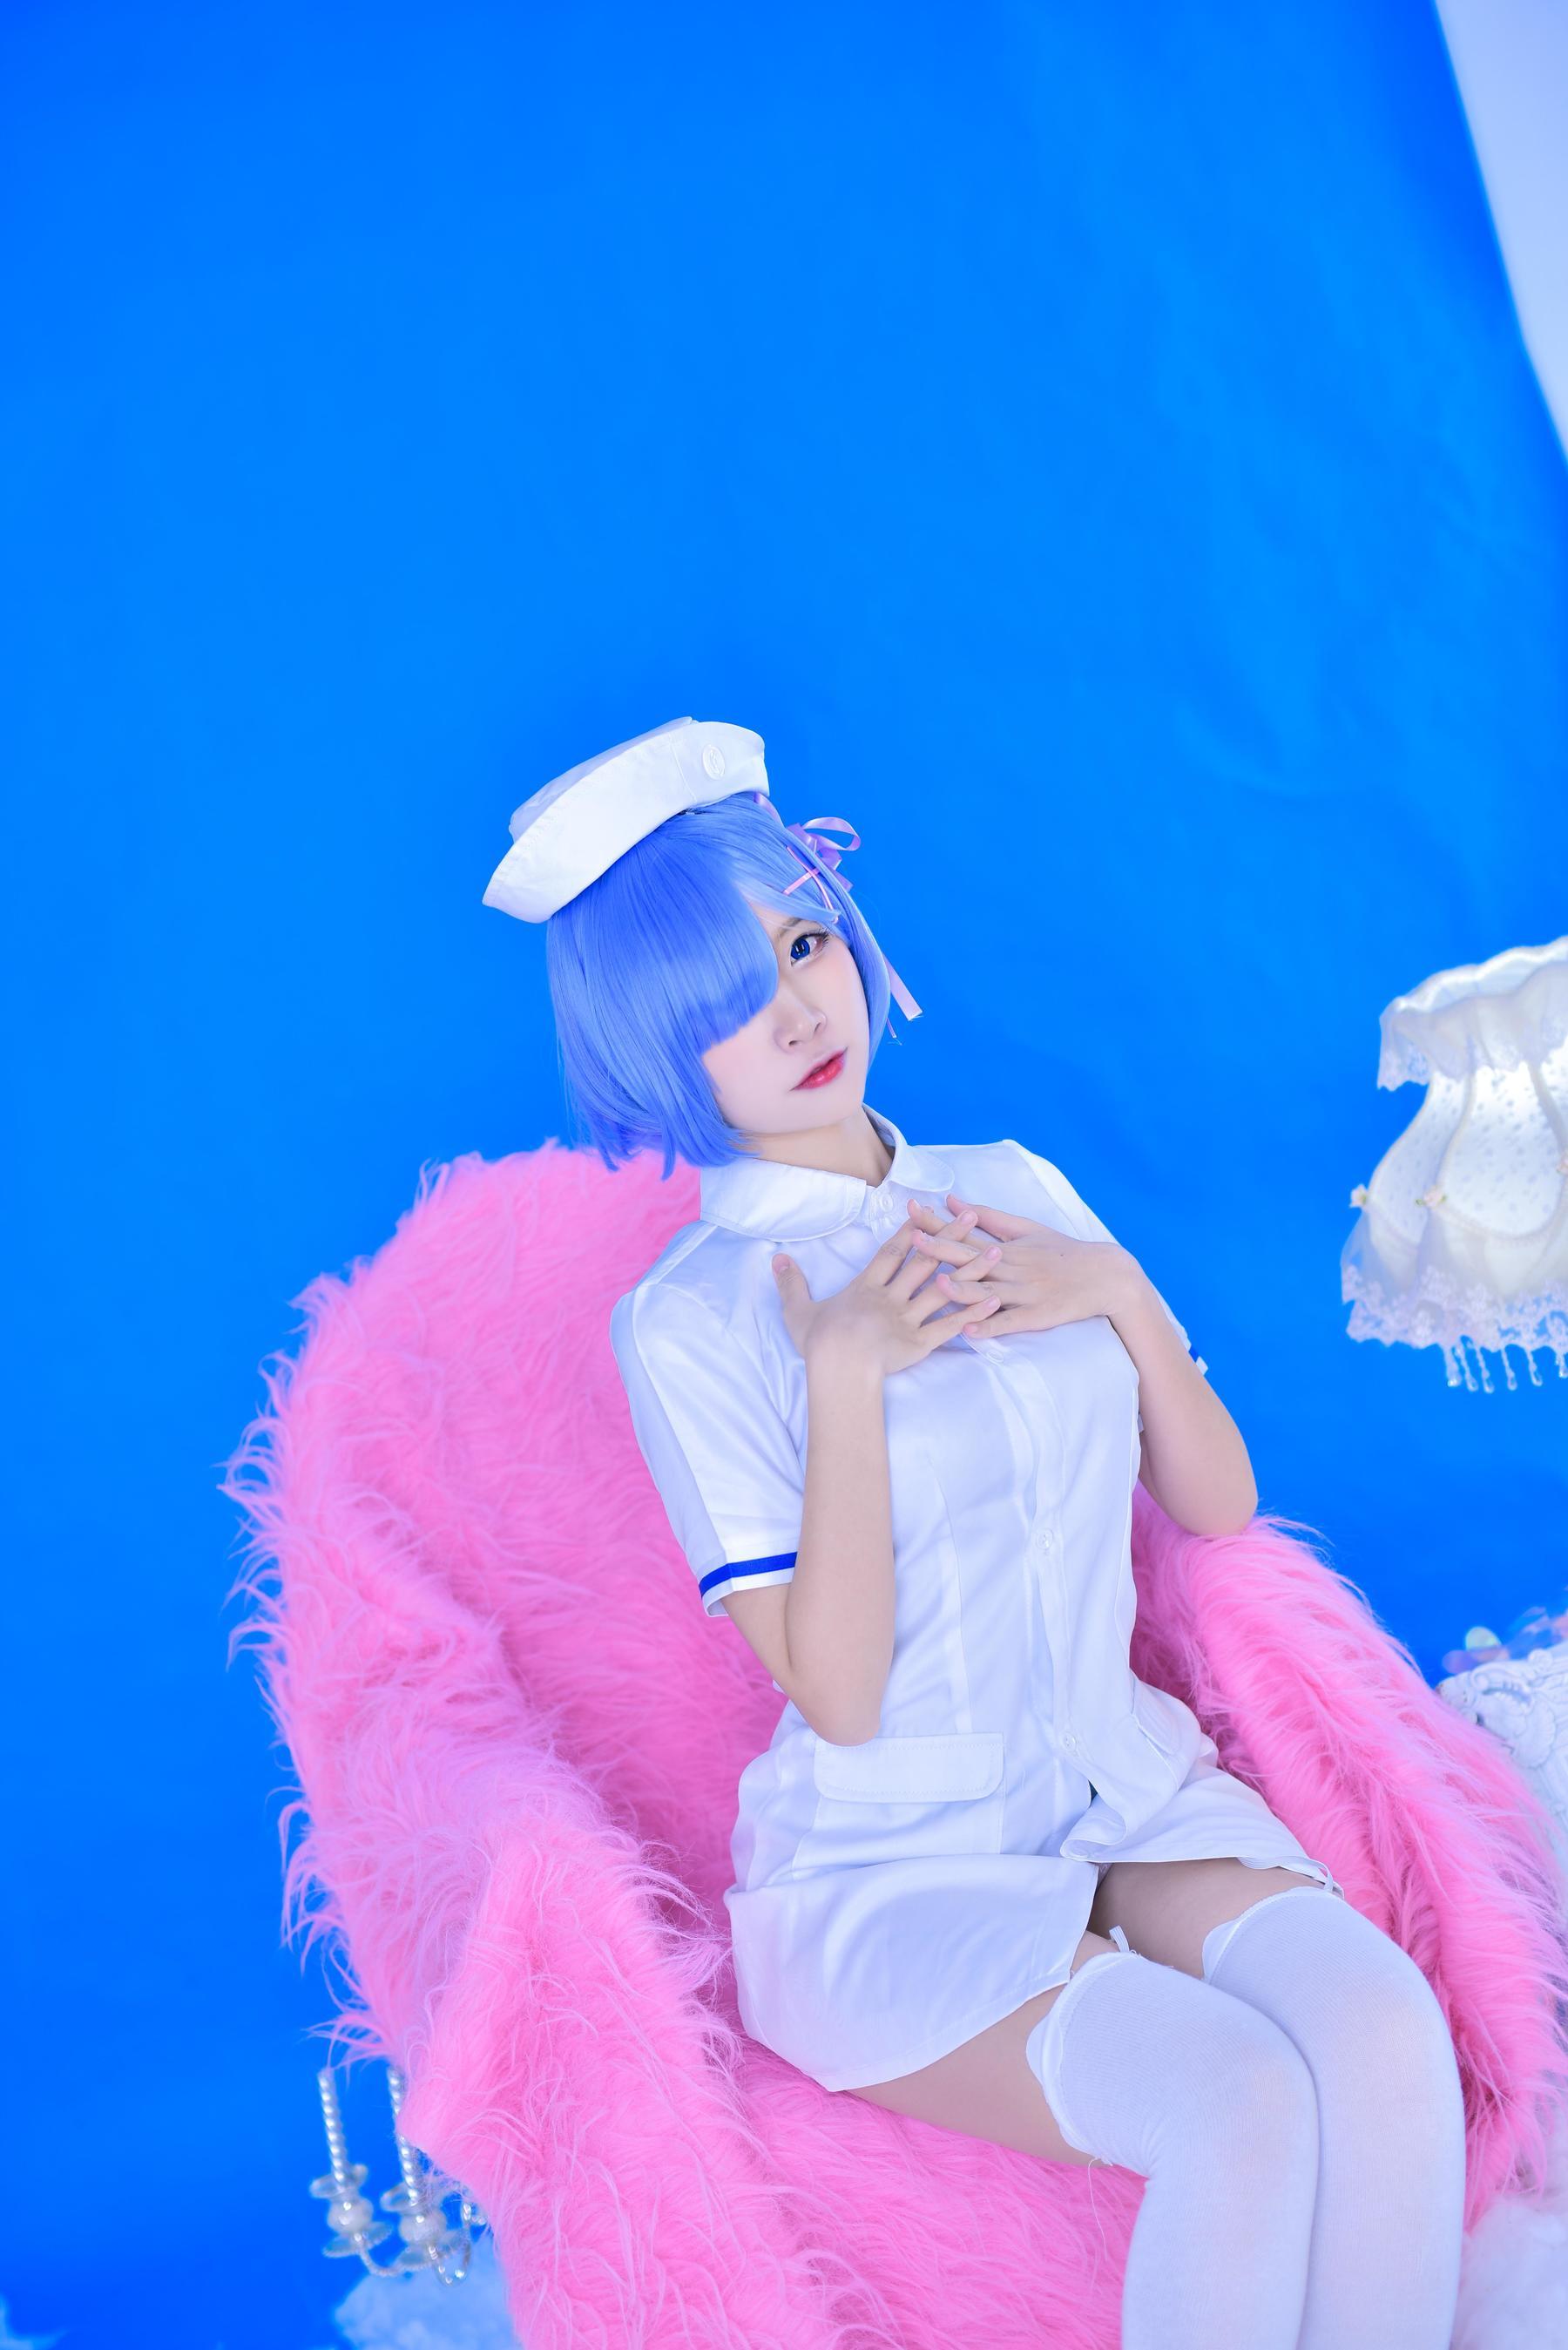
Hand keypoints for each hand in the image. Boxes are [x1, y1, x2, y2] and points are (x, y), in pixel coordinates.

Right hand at [772, 1216, 1002, 1377]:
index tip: (926, 1211)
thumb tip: (776, 1258)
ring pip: (945, 1289)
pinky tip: (994, 1301)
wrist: (837, 1370)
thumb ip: (791, 1284)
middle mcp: (891, 1297)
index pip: (891, 1253)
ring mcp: (908, 1319)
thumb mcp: (798, 1311)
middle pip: (925, 1262)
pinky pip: (951, 1326)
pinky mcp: (921, 1343)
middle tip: (971, 1217)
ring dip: (971, 1270)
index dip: (910, 1231)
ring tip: (996, 1253)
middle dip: (949, 1238)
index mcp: (866, 1287)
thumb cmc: (818, 1343)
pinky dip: (974, 1314)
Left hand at [904, 1194, 1133, 1338]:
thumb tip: (953, 1200)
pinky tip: (970, 1329)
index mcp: (1006, 1247)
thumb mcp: (1027, 1229)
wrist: (1105, 1275)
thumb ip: (988, 1217)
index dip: (938, 1224)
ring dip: (963, 1289)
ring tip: (938, 1285)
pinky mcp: (1037, 1316)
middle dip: (941, 1248)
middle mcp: (1012, 1268)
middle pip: (971, 1259)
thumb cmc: (1062, 1251)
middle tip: (913, 1239)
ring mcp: (1024, 1293)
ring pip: (988, 1291)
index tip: (911, 1211)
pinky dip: (990, 1325)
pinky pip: (1010, 1322)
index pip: (965, 1234)